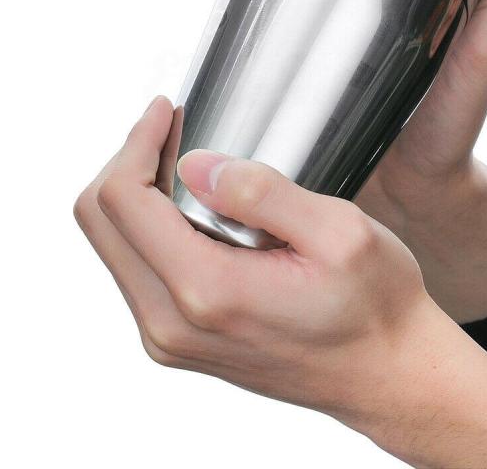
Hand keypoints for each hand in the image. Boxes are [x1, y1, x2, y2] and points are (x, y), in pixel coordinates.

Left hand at [75, 99, 486, 467]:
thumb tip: (194, 164)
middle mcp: (171, 323)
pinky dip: (152, 226)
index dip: (137, 141)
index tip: (168, 112)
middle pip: (100, 223)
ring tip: (186, 163)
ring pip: (114, 246)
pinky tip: (196, 207)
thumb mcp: (339, 234)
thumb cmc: (375, 307)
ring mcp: (169, 338)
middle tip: (171, 130)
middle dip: (128, 161)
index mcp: (207, 291)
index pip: (123, 201)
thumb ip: (261, 194)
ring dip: (138, 193)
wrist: (386, 374)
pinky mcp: (178, 339)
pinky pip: (137, 269)